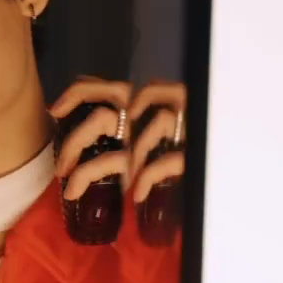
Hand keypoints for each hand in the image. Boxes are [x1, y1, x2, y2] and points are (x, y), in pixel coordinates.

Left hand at [49, 79, 186, 203]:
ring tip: (84, 186)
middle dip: (76, 142)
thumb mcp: (151, 132)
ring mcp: (176, 133)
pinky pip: (161, 166)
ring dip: (101, 168)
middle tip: (62, 168)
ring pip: (127, 148)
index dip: (80, 93)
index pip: (111, 87)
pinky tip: (137, 194)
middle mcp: (161, 111)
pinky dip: (144, 180)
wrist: (227, 166)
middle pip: (106, 117)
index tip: (55, 111)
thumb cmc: (185, 147)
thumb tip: (78, 136)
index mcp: (151, 101)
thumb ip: (125, 127)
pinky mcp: (192, 155)